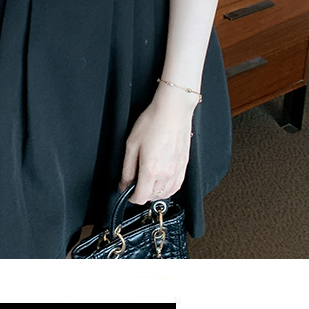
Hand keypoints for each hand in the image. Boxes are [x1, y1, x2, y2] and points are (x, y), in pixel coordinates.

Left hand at [118, 86, 197, 203]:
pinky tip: (163, 181)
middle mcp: (166, 174)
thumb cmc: (153, 122)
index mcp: (150, 170)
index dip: (131, 198)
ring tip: (148, 181)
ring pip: (166, 194)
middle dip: (142, 193)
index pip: (141, 197)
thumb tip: (124, 184)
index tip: (128, 193)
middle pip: (153, 197)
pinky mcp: (184, 165)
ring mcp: (177, 171)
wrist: (173, 110)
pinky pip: (177, 186)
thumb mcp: (131, 144)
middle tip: (136, 181)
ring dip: (155, 192)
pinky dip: (169, 188)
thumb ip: (127, 168)